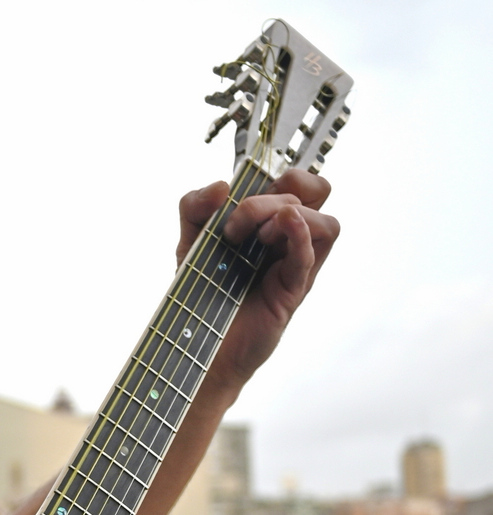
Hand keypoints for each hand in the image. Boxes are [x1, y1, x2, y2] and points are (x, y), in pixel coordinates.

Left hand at [177, 167, 338, 389]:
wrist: (192, 342)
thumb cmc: (199, 292)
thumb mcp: (188, 241)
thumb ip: (194, 206)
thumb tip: (221, 186)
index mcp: (269, 221)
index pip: (298, 181)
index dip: (278, 173)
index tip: (238, 194)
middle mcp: (287, 239)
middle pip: (316, 192)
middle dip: (277, 191)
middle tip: (237, 222)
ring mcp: (294, 264)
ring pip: (325, 222)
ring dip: (288, 216)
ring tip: (254, 239)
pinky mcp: (293, 290)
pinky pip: (312, 256)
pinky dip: (302, 235)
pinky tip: (283, 227)